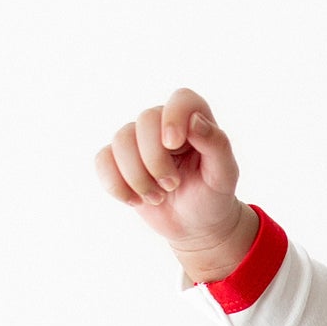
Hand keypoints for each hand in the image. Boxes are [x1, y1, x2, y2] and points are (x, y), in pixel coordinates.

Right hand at [92, 87, 252, 264]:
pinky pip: (103, 160)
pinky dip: (116, 185)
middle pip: (144, 121)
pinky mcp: (118, 160)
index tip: (173, 144)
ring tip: (157, 198)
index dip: (174, 117)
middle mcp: (163, 124)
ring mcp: (138, 141)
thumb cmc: (212, 196)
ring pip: (121, 141)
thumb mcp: (224, 175)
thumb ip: (217, 145)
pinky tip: (135, 201)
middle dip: (155, 160)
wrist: (195, 226)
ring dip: (138, 177)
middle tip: (172, 185)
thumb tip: (195, 121)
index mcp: (194, 121)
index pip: (182, 99)